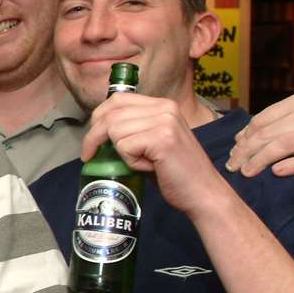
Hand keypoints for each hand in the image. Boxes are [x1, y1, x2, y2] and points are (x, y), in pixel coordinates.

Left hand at [82, 93, 228, 217]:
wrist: (202, 193)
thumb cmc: (175, 172)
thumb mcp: (153, 142)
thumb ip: (133, 129)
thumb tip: (99, 130)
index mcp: (162, 105)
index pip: (117, 99)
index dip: (98, 118)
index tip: (92, 138)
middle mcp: (164, 108)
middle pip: (111, 114)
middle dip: (94, 136)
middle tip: (91, 155)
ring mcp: (164, 122)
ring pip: (115, 130)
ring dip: (120, 152)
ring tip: (141, 163)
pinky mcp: (162, 139)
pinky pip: (125, 146)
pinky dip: (130, 161)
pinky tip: (148, 167)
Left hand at [226, 93, 293, 189]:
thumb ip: (274, 124)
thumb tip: (239, 138)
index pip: (261, 121)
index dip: (243, 139)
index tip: (232, 155)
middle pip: (269, 134)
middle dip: (246, 152)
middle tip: (232, 167)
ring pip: (284, 145)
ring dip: (261, 160)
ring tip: (246, 173)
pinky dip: (291, 165)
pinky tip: (276, 172)